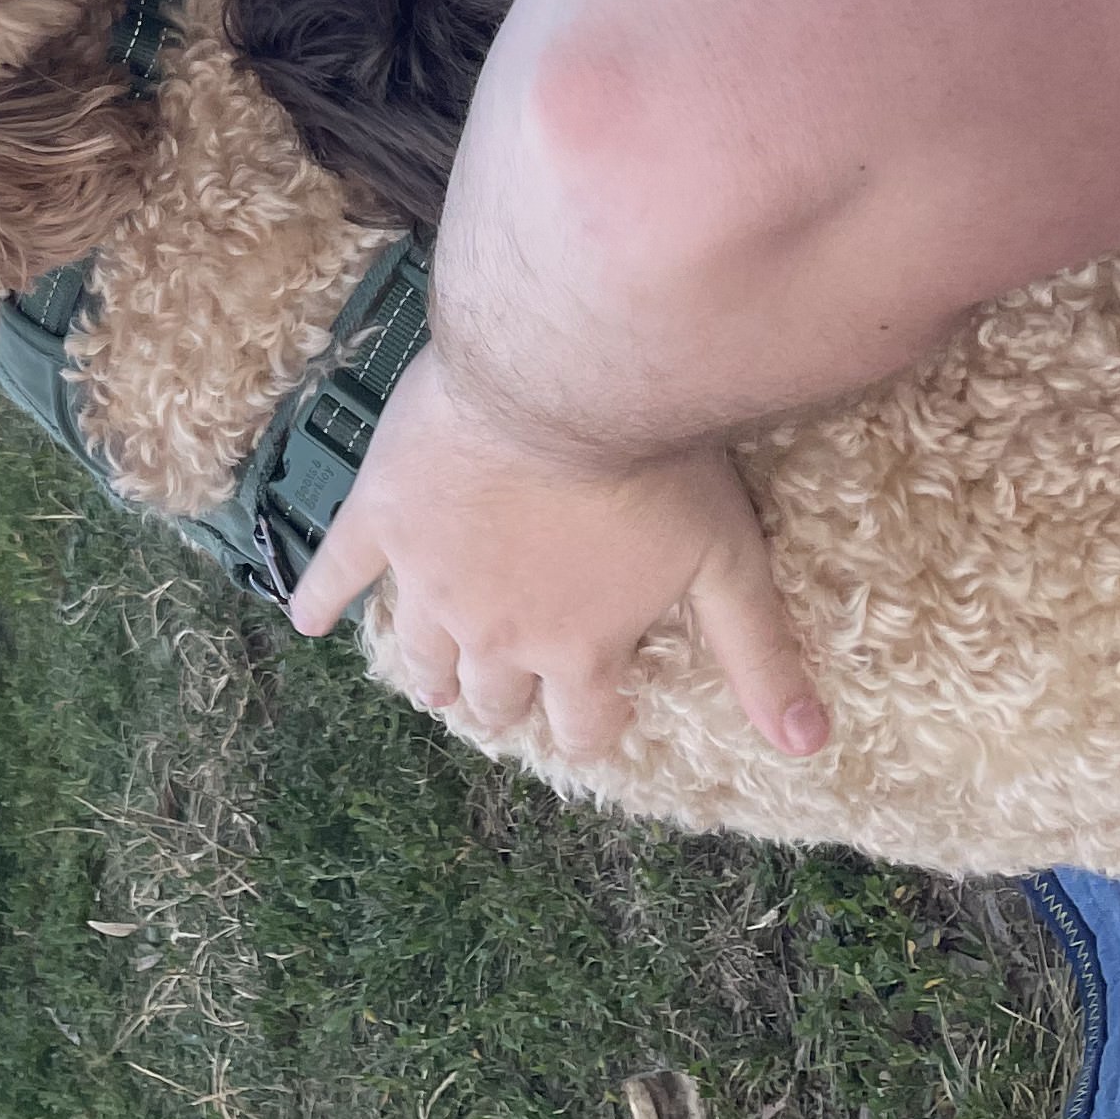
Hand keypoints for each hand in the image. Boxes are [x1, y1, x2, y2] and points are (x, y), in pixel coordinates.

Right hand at [284, 341, 828, 765]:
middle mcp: (496, 632)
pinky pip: (338, 571)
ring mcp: (429, 578)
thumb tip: (812, 747)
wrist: (560, 370)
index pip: (583, 725)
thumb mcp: (728, 560)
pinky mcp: (381, 519)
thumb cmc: (654, 462)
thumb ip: (761, 657)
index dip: (594, 726)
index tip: (602, 714)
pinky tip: (307, 620)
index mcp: (578, 649)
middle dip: (509, 701)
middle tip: (514, 690)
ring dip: (433, 672)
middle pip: (494, 697)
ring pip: (421, 654)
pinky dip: (322, 600)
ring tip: (438, 679)